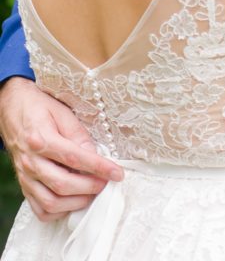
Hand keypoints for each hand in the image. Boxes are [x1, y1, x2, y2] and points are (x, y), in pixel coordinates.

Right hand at [0, 77, 122, 220]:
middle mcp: (30, 161)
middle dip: (89, 187)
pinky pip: (39, 209)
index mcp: (41, 139)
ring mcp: (25, 176)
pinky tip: (72, 202)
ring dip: (76, 202)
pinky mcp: (23, 185)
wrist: (11, 108)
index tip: (117, 173)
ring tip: (92, 193)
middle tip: (106, 183)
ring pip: (50, 201)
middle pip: (62, 183)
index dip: (99, 167)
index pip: (74, 158)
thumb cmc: (40, 107)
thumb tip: (94, 155)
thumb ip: (78, 135)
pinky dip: (58, 211)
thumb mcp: (62, 112)